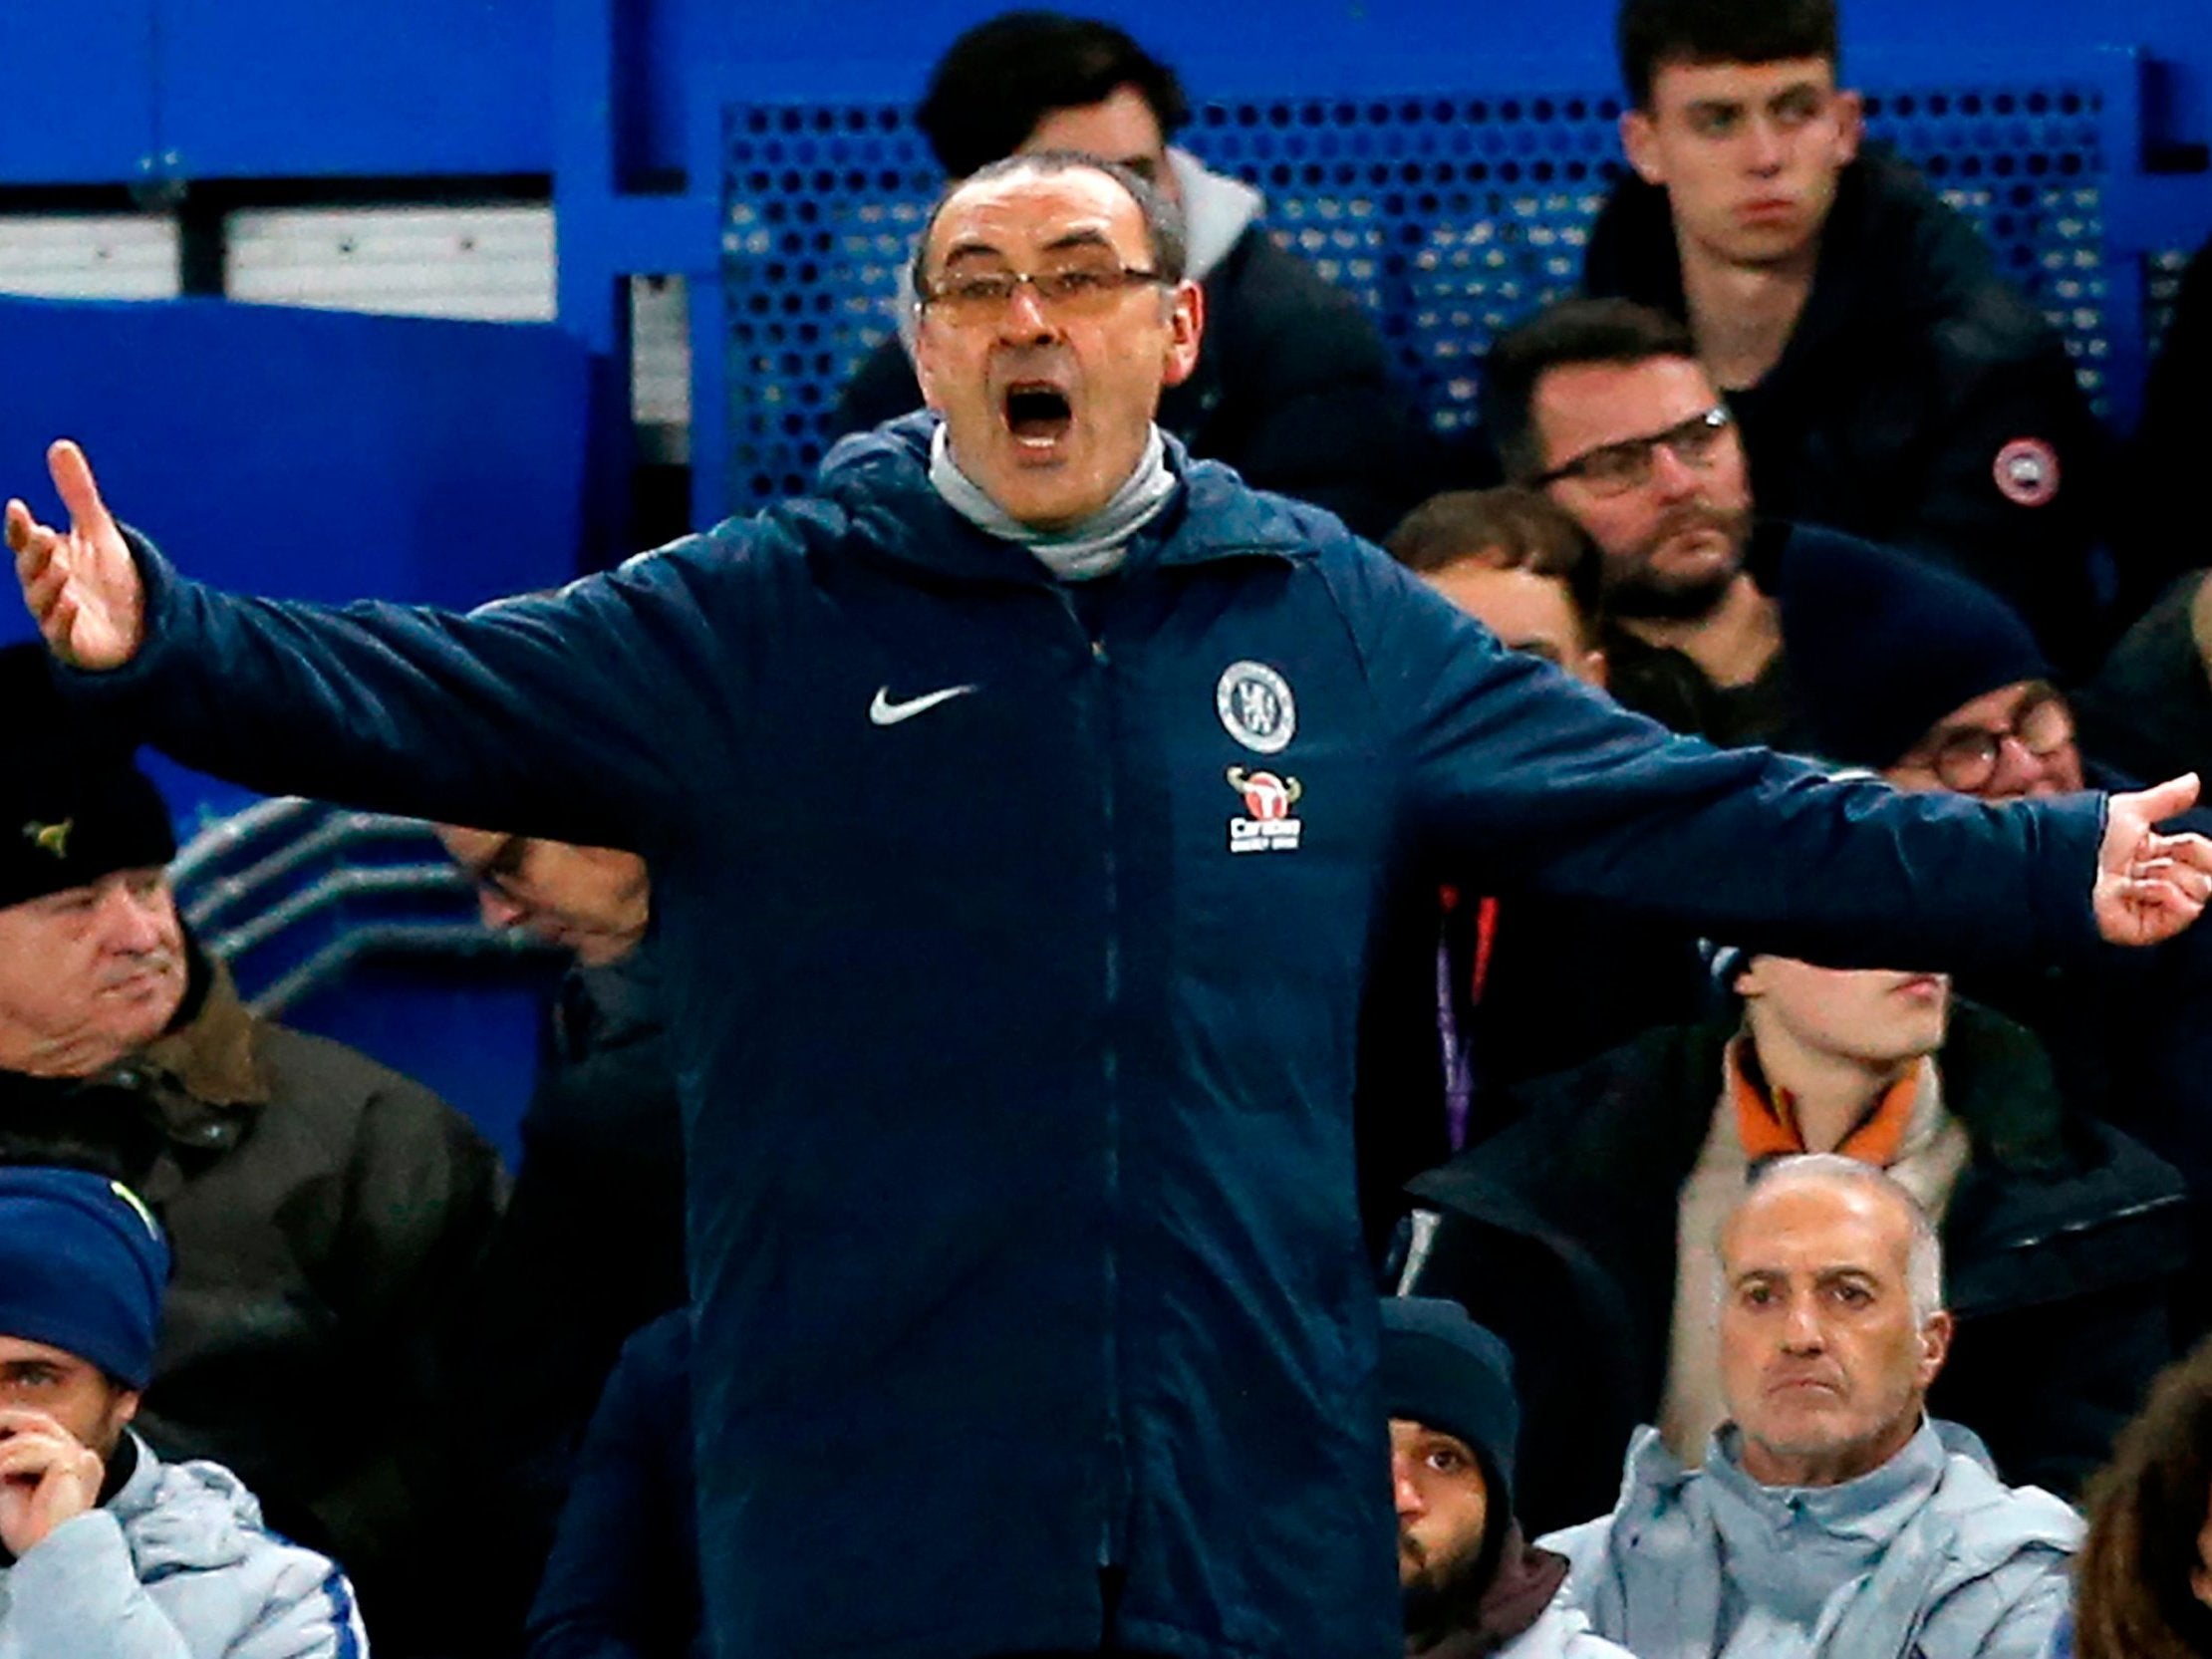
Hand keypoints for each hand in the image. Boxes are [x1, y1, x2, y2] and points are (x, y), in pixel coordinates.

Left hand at [0, 1409, 105, 1555]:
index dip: (12, 1424)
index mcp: (70, 1461)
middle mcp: (80, 1455)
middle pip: (41, 1422)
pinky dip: (12, 1461)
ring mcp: (81, 1457)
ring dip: (3, 1452)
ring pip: (34, 1437)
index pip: (41, 1430)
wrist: (49, 1554)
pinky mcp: (75, 1464)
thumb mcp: (10, 1487)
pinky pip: (38, 1452)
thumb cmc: (29, 1530)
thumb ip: (8, 1461)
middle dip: (6, 1420)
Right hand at [6, 440, 144, 669]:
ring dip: (48, 584)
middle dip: (34, 553)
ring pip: (43, 601)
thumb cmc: (109, 578)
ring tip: (60, 564)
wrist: (137, 624)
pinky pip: (64, 635)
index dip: (19, 527)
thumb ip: (78, 494)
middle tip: (45, 535)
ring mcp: (58, 617)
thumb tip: (60, 445)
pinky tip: (74, 604)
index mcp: (48, 559)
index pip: (26, 541)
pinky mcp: (74, 644)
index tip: (19, 507)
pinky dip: (65, 621)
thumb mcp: (97, 532)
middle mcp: (47, 587)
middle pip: (31, 570)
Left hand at [2094, 774, 2211, 945]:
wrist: (2058, 862)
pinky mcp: (2141, 927)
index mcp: (2149, 852)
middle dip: (2191, 865)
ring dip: (2173, 879)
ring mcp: (2145, 905)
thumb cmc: (2085, 834)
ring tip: (2143, 875)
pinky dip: (2168, 897)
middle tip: (2164, 860)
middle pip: (2202, 877)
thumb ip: (2166, 799)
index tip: (2188, 843)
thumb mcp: (2130, 811)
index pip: (2197, 854)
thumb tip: (2194, 780)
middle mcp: (2150, 880)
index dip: (2201, 850)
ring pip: (2196, 896)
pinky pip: (2179, 916)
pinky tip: (2144, 887)